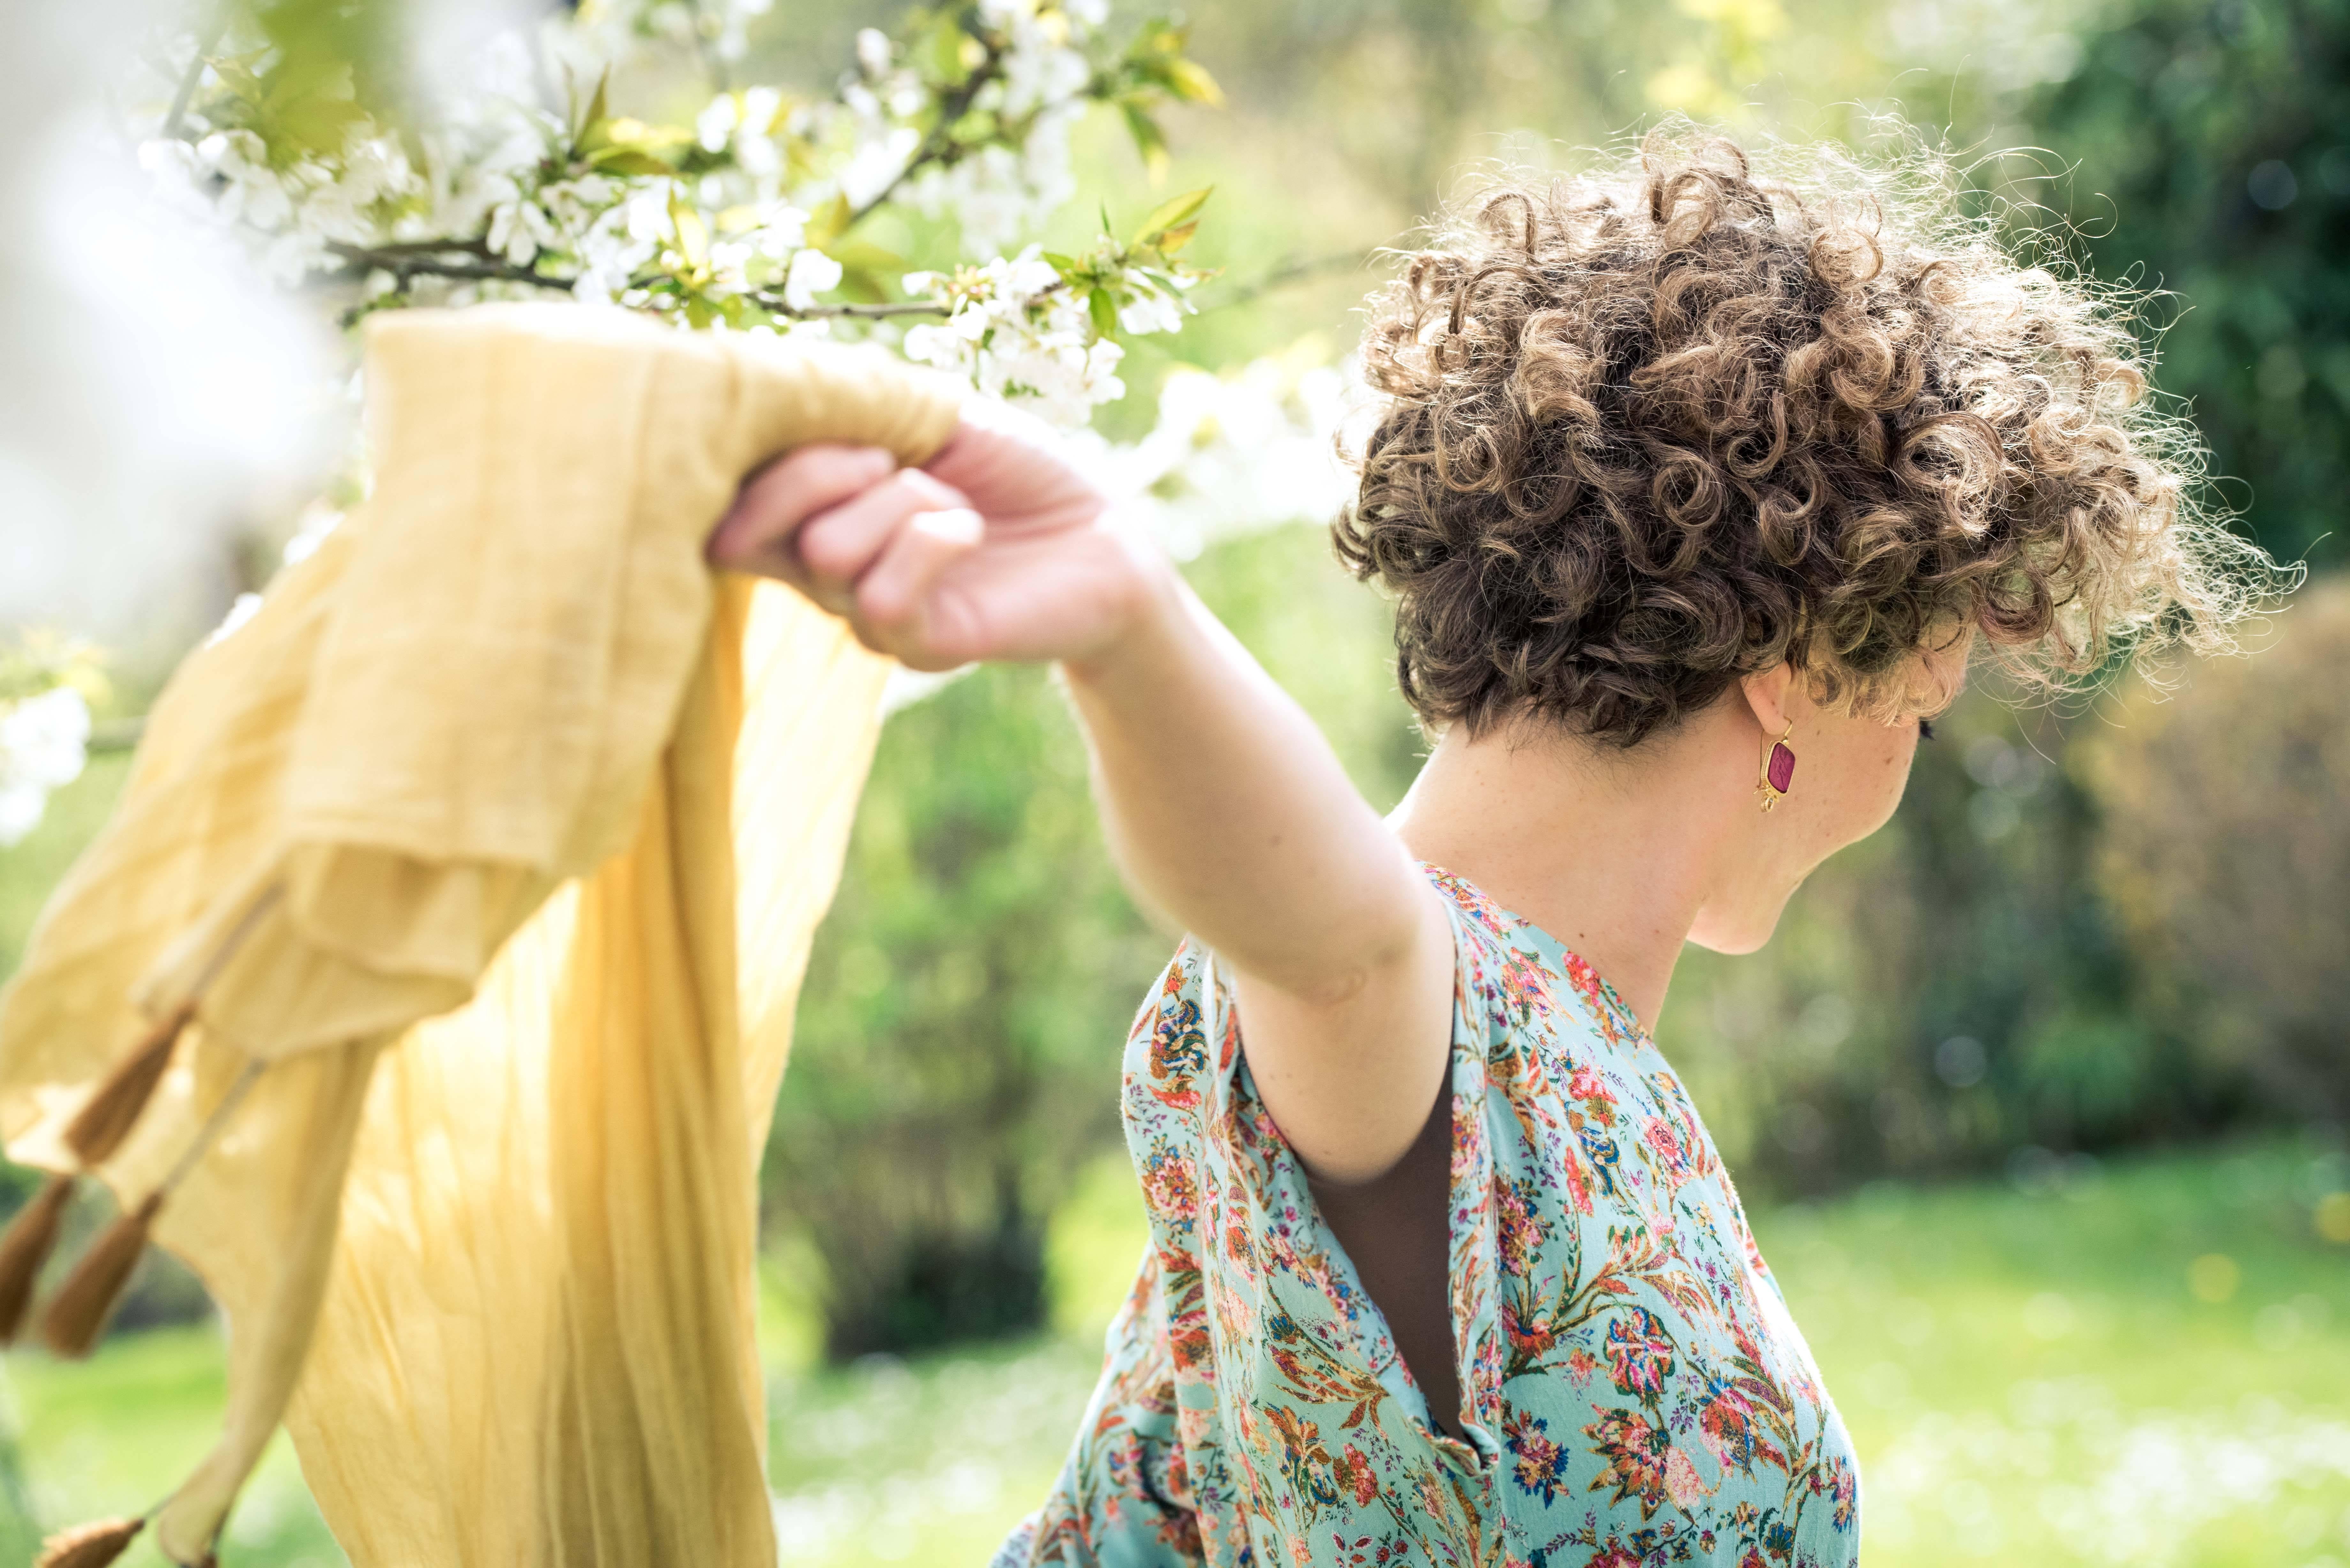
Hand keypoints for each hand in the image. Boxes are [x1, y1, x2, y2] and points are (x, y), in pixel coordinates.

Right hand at [705, 402, 1162, 671]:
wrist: (1100, 530)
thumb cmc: (1014, 467)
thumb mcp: (929, 412)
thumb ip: (851, 406)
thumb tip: (778, 389)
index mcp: (809, 505)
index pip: (721, 498)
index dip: (745, 451)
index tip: (813, 411)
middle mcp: (819, 565)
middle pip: (742, 529)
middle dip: (815, 471)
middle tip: (887, 458)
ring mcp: (861, 611)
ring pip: (826, 551)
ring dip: (902, 502)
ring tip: (955, 503)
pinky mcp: (914, 646)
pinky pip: (884, 596)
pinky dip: (934, 543)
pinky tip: (972, 533)